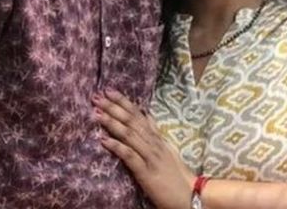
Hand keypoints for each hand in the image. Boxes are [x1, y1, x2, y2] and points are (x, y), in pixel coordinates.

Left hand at [93, 89, 193, 208]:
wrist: (190, 195)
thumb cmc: (176, 174)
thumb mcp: (167, 148)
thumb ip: (155, 131)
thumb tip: (146, 114)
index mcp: (157, 137)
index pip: (138, 115)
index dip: (123, 102)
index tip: (109, 90)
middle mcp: (153, 143)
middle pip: (132, 121)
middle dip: (113, 108)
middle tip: (97, 96)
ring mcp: (150, 157)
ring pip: (130, 135)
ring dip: (112, 123)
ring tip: (96, 113)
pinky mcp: (146, 172)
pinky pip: (130, 156)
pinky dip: (117, 146)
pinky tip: (103, 140)